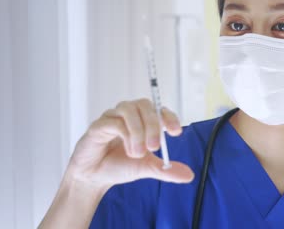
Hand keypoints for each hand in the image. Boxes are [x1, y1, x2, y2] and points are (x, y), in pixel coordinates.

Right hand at [66, 98, 193, 190]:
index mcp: (142, 120)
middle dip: (154, 125)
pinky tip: (128, 151)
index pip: (159, 109)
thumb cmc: (119, 165)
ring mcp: (112, 117)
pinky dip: (125, 135)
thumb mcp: (147, 168)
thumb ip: (167, 170)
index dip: (169, 117)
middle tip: (154, 147)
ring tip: (138, 153)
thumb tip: (189, 175)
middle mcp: (128, 114)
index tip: (176, 132)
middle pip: (145, 105)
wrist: (94, 177)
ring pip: (129, 110)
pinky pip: (114, 122)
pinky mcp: (98, 126)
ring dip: (138, 131)